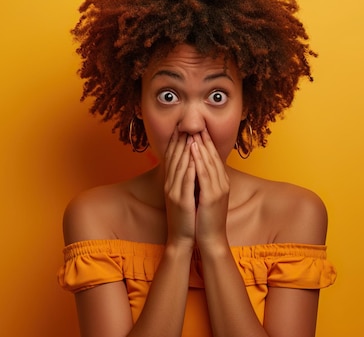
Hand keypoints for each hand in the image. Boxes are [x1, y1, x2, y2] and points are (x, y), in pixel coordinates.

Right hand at [163, 128, 196, 247]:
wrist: (182, 238)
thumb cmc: (186, 217)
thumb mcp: (184, 195)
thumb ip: (185, 180)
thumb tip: (191, 164)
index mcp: (171, 183)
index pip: (172, 158)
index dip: (176, 142)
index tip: (181, 128)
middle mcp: (170, 185)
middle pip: (174, 158)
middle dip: (180, 141)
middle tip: (185, 124)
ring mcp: (174, 193)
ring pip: (179, 167)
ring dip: (184, 150)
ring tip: (190, 135)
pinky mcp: (181, 201)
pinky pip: (185, 181)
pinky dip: (188, 168)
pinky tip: (193, 158)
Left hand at [190, 128, 229, 248]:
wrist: (211, 239)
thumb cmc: (205, 219)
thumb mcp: (205, 196)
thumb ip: (203, 182)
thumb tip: (194, 167)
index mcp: (221, 182)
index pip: (213, 157)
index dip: (206, 142)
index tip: (198, 129)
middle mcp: (222, 182)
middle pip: (213, 156)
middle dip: (204, 139)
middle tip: (197, 124)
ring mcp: (219, 189)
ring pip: (209, 162)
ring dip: (201, 145)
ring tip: (194, 132)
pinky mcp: (212, 196)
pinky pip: (205, 174)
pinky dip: (199, 160)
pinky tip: (193, 150)